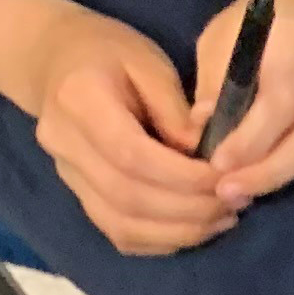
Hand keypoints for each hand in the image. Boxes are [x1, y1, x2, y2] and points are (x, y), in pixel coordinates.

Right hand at [22, 4, 230, 254]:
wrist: (57, 61)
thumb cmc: (111, 53)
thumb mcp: (149, 64)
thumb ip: (178, 111)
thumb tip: (209, 157)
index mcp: (79, 99)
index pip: (131, 154)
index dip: (183, 176)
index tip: (226, 178)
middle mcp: (63, 143)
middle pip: (127, 197)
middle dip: (189, 209)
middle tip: (236, 203)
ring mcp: (65, 174)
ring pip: (121, 225)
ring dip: (180, 232)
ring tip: (224, 218)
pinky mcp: (77, 194)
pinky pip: (118, 233)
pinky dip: (161, 240)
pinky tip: (196, 228)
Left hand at [194, 0, 293, 207]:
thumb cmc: (257, 25)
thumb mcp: (222, 40)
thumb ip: (215, 87)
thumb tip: (202, 138)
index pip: (282, 103)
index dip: (250, 141)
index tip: (217, 167)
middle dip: (270, 172)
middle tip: (231, 194)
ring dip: (284, 175)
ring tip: (246, 187)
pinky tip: (276, 168)